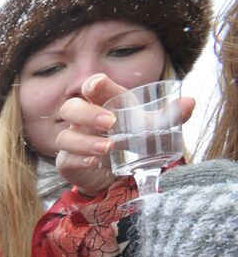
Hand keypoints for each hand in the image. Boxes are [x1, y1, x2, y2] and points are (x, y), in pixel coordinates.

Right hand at [55, 74, 195, 196]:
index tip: (99, 85)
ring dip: (85, 141)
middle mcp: (82, 120)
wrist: (117, 172)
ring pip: (65, 136)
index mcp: (102, 104)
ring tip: (108, 147)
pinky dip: (79, 160)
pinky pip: (66, 159)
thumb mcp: (152, 128)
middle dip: (87, 113)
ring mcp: (73, 141)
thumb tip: (190, 102)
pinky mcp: (68, 163)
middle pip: (71, 108)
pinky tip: (94, 162)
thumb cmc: (131, 141)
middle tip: (110, 122)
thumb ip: (171, 116)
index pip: (92, 87)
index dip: (92, 84)